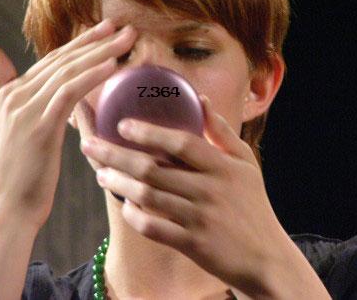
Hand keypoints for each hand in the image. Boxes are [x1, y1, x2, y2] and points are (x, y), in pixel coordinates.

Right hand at [0, 19, 135, 228]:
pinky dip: (92, 76)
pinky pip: (69, 93)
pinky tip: (112, 65)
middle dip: (95, 40)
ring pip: (68, 71)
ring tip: (127, 39)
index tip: (104, 29)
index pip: (51, 61)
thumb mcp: (5, 128)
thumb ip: (3, 89)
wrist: (7, 211)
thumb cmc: (16, 176)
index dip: (79, 43)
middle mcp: (16, 97)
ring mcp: (25, 111)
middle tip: (122, 26)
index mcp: (10, 96)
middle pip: (62, 60)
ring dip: (101, 52)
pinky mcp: (39, 127)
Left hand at [81, 94, 293, 295]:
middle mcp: (210, 191)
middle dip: (117, 156)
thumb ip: (222, 132)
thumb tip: (201, 99)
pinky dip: (135, 217)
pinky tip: (124, 206)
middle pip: (154, 170)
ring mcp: (200, 219)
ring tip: (101, 174)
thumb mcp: (245, 164)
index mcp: (223, 167)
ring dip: (119, 185)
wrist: (266, 257)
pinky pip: (154, 229)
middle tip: (91, 146)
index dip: (150, 133)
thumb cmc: (253, 204)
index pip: (182, 143)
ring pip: (148, 197)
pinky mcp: (192, 245)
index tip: (122, 124)